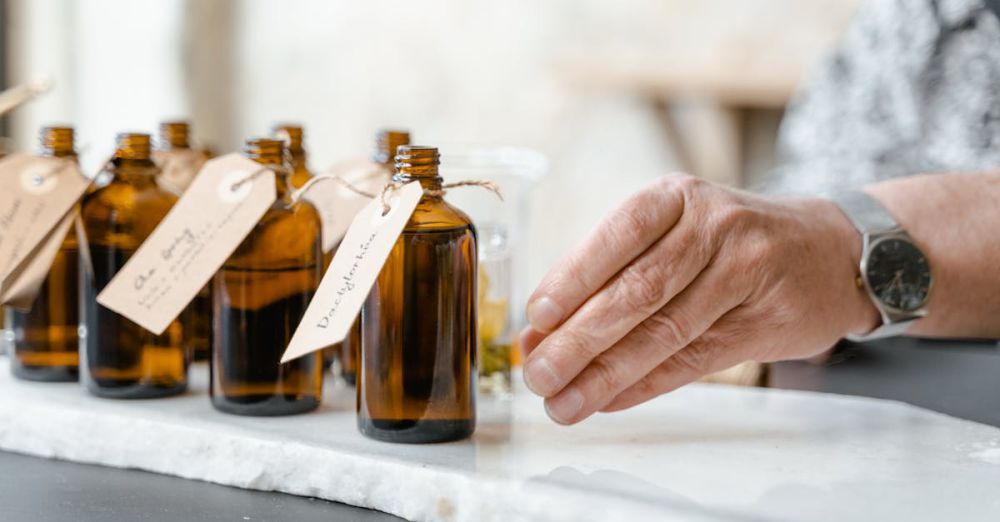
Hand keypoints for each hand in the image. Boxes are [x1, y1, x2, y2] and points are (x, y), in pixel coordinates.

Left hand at [521, 174, 878, 423]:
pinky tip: (610, 400)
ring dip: (607, 373)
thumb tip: (540, 331)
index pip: (618, 235)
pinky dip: (646, 385)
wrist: (829, 252)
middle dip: (581, 339)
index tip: (537, 317)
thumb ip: (609, 276)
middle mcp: (714, 227)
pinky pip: (696, 360)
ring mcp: (747, 273)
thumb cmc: (728, 241)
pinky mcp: (768, 321)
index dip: (574, 277)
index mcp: (677, 198)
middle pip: (639, 290)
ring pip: (666, 332)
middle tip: (538, 374)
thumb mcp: (673, 233)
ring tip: (564, 401)